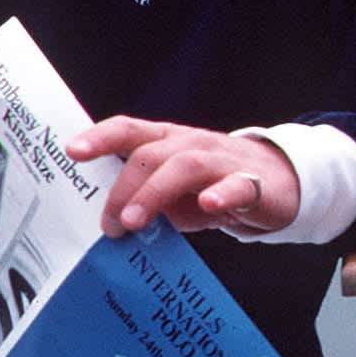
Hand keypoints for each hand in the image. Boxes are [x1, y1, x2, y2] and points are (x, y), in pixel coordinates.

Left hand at [66, 118, 301, 236]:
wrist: (281, 183)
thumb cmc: (216, 185)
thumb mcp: (176, 191)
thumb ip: (147, 200)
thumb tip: (113, 224)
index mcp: (169, 141)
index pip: (130, 131)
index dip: (100, 138)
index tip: (74, 152)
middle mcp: (193, 145)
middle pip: (151, 154)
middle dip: (124, 188)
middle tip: (110, 225)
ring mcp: (223, 162)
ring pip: (185, 165)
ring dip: (154, 192)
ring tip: (134, 221)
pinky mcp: (254, 184)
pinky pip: (237, 185)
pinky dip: (222, 193)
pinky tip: (210, 204)